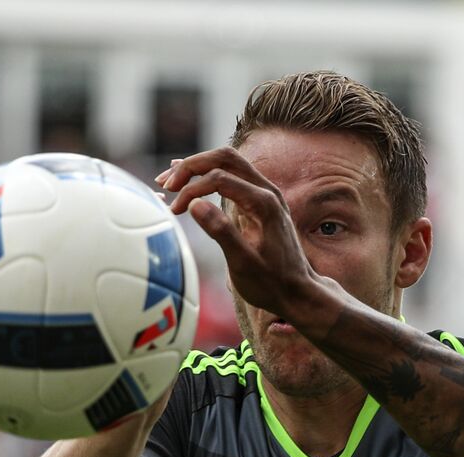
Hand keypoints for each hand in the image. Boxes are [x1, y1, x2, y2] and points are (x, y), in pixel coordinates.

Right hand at [156, 149, 340, 332]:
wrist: (298, 292)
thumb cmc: (271, 283)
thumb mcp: (244, 264)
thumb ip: (222, 232)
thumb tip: (194, 204)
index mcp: (264, 203)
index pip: (219, 178)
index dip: (191, 189)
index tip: (174, 211)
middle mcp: (267, 191)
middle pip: (224, 157)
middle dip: (191, 166)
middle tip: (165, 183)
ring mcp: (265, 193)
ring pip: (227, 163)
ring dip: (197, 168)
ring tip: (168, 181)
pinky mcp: (259, 201)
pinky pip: (232, 176)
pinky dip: (207, 176)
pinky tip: (187, 183)